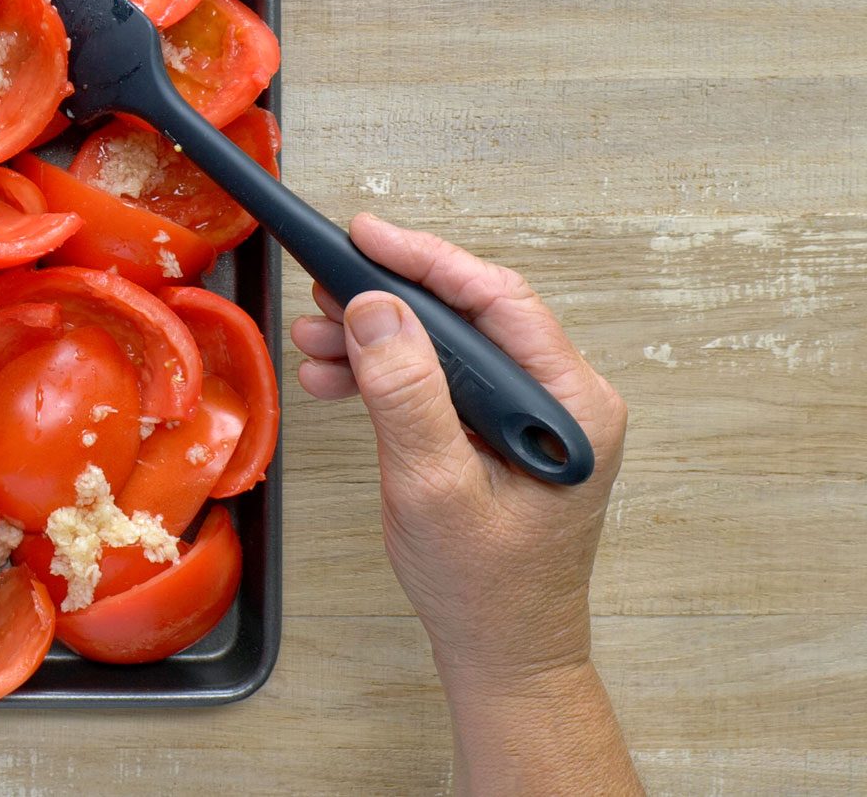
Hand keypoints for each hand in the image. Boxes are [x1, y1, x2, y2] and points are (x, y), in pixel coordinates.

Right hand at [292, 215, 638, 794]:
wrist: (501, 650)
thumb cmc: (483, 586)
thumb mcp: (434, 486)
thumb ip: (407, 394)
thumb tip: (376, 310)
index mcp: (573, 404)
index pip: (498, 300)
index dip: (427, 260)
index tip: (365, 235)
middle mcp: (559, 398)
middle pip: (469, 313)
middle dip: (389, 299)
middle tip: (322, 287)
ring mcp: (528, 413)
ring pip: (446, 343)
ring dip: (377, 337)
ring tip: (313, 338)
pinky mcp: (497, 428)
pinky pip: (439, 377)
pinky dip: (386, 372)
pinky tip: (336, 375)